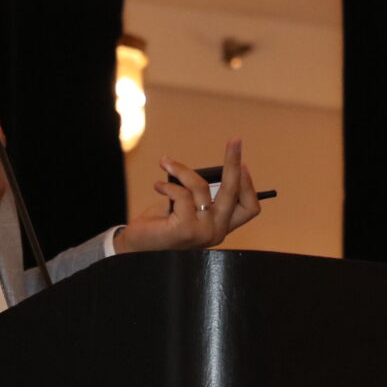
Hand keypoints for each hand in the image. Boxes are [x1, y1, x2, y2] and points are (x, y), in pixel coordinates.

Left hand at [116, 137, 262, 253]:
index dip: (248, 184)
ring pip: (201, 187)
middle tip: (235, 140)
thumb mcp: (188, 206)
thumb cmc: (161, 224)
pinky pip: (182, 194)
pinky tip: (158, 187)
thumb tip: (211, 169)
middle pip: (234, 192)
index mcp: (221, 226)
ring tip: (166, 164)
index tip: (242, 164)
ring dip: (181, 170)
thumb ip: (202, 194)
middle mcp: (217, 232)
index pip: (249, 208)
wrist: (137, 246)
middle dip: (234, 162)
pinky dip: (168, 186)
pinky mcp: (186, 229)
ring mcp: (203, 232)